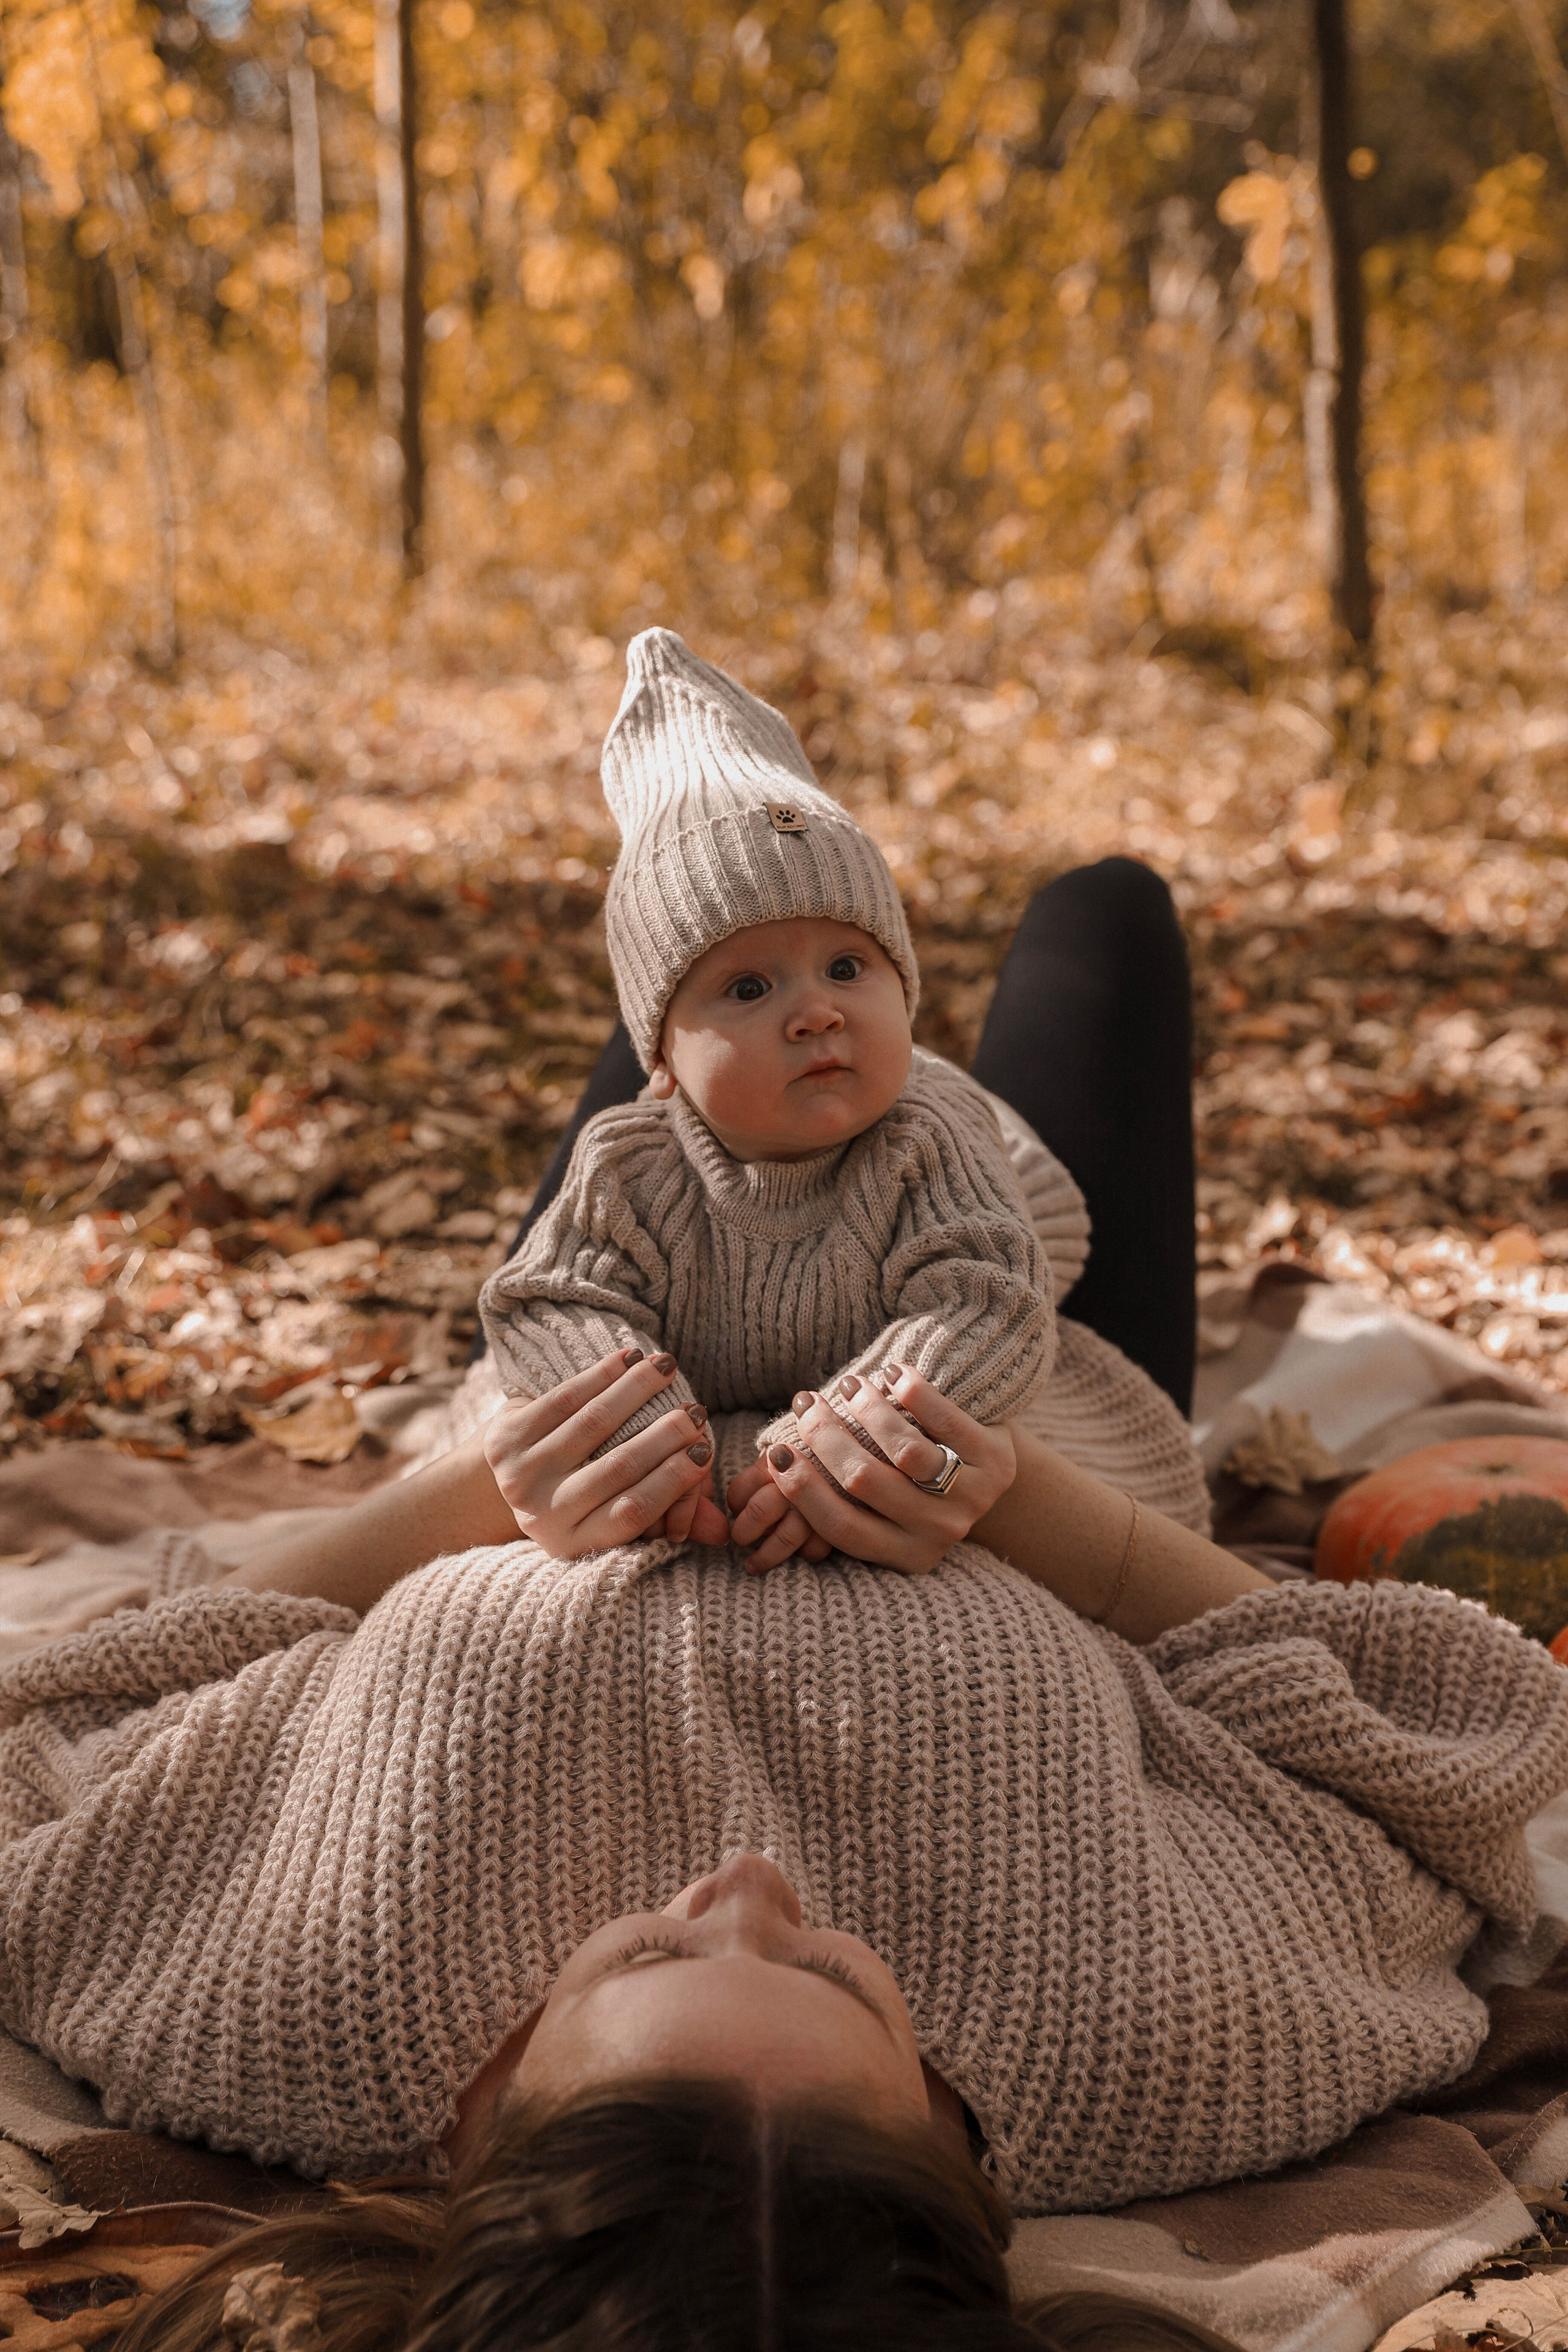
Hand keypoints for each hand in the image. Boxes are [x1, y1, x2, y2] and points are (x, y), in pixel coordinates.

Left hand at [483, 1348, 729, 1559]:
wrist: (498, 1482)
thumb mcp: (615, 1513)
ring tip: (668, 1369)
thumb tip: (724, 1531)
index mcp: (575, 1542)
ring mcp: (519, 1476)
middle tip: (696, 1410)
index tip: (704, 1451)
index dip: (672, 1482)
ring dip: (636, 1391)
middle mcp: (542, 1516)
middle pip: (616, 1468)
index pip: (632, 1514)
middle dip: (664, 1435)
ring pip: (592, 1424)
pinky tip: (629, 1359)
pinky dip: (600, 1375)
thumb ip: (669, 1517)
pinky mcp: (504, 1438)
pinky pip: (563, 1399)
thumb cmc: (580, 1495)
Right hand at [729, 1365, 1014, 1575]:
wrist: (992, 1476)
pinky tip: (892, 1373)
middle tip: (805, 1404)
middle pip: (865, 1483)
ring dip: (866, 1411)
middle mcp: (939, 1534)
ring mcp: (971, 1498)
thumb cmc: (916, 1487)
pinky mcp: (995, 1460)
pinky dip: (914, 1393)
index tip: (776, 1450)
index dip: (802, 1489)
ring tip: (847, 1385)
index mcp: (904, 1555)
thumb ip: (834, 1499)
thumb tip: (760, 1484)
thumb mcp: (883, 1509)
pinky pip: (947, 1421)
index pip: (841, 1527)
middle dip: (826, 1437)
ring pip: (905, 1451)